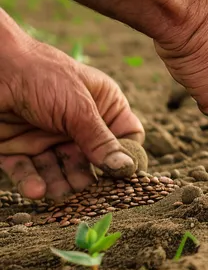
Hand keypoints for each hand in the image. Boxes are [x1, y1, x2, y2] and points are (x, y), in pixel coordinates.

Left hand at [0, 35, 143, 200]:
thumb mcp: (79, 108)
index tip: (124, 176)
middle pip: (92, 160)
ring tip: (60, 193)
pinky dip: (32, 182)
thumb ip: (100, 140)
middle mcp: (77, 123)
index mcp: (102, 105)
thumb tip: (127, 168)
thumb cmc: (42, 76)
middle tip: (88, 192)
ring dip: (60, 184)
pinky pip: (28, 170)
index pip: (126, 136)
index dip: (127, 156)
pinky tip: (36, 190)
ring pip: (60, 170)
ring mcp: (48, 136)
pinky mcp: (18, 147)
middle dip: (89, 176)